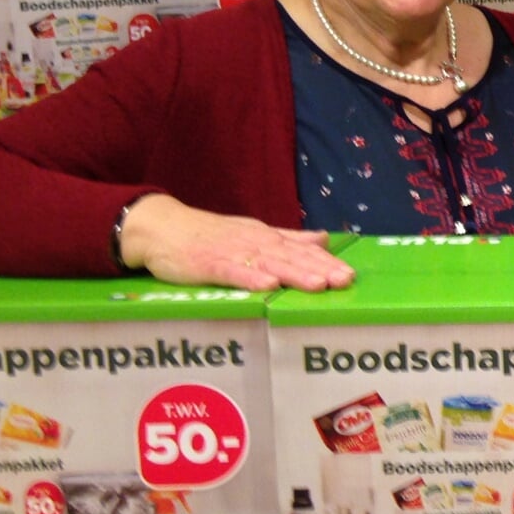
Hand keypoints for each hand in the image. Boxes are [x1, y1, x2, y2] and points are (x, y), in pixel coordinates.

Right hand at [117, 194, 355, 291]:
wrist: (162, 228)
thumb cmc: (210, 235)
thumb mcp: (253, 234)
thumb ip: (288, 239)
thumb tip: (323, 240)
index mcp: (266, 237)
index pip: (302, 251)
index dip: (327, 263)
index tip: (350, 275)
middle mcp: (254, 242)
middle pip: (292, 257)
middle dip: (320, 269)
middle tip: (345, 280)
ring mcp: (232, 252)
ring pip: (269, 263)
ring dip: (295, 273)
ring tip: (319, 284)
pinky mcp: (208, 264)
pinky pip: (232, 271)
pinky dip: (250, 277)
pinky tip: (268, 285)